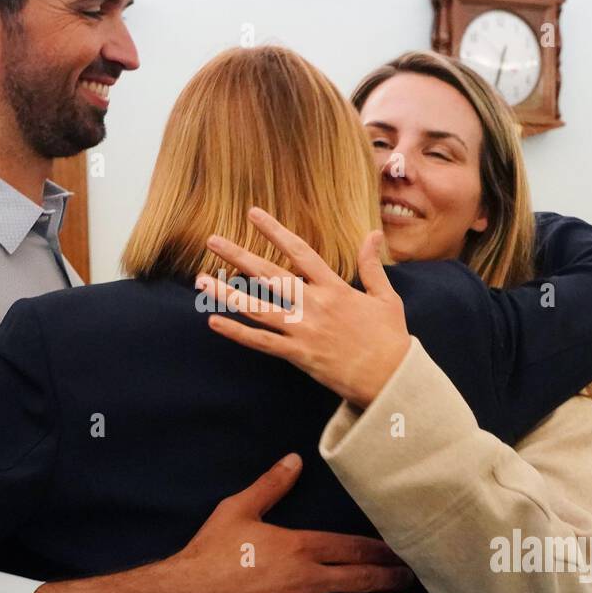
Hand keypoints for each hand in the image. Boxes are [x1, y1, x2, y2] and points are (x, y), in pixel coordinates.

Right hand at [168, 453, 412, 592]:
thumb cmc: (211, 553)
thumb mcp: (239, 509)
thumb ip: (271, 485)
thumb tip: (294, 459)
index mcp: (302, 547)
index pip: (353, 547)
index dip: (381, 549)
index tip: (401, 550)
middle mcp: (311, 580)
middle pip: (361, 578)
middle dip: (390, 578)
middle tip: (412, 577)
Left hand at [196, 207, 410, 409]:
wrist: (391, 378)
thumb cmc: (390, 338)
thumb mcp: (386, 297)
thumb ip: (372, 265)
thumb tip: (373, 233)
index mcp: (334, 287)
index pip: (299, 251)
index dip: (274, 231)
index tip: (253, 214)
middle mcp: (314, 304)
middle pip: (269, 275)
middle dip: (238, 256)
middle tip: (213, 240)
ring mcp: (304, 330)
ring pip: (258, 307)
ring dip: (227, 293)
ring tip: (200, 280)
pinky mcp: (299, 354)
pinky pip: (261, 342)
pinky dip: (237, 332)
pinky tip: (214, 321)